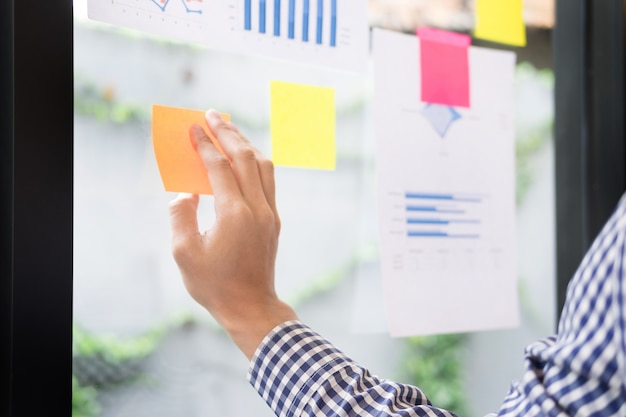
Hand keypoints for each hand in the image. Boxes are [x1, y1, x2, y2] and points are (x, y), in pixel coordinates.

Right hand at [169, 110, 296, 358]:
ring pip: (263, 166)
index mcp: (234, 214)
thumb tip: (185, 194)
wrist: (251, 306)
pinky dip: (255, 162)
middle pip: (245, 158)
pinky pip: (268, 180)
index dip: (205, 144)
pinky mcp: (274, 220)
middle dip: (227, 133)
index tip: (193, 127)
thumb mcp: (185, 253)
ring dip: (245, 144)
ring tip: (228, 129)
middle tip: (211, 115)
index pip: (219, 167)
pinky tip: (244, 158)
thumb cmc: (215, 284)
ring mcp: (270, 213)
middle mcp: (257, 208)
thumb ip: (181, 216)